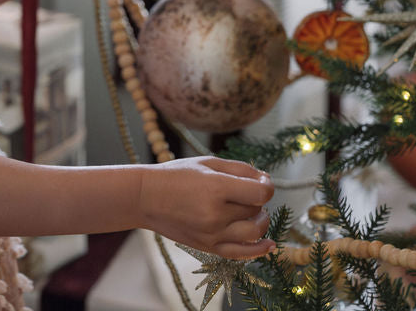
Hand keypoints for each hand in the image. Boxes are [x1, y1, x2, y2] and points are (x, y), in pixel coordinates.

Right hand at [136, 156, 275, 260]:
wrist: (146, 198)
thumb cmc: (175, 175)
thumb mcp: (205, 162)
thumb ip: (238, 169)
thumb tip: (266, 179)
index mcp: (215, 187)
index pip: (259, 194)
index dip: (267, 186)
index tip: (263, 182)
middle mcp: (215, 213)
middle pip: (255, 210)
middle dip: (256, 200)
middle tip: (245, 192)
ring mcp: (212, 234)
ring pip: (253, 232)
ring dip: (260, 221)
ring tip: (253, 212)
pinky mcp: (208, 247)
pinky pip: (241, 253)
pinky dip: (259, 250)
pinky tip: (270, 244)